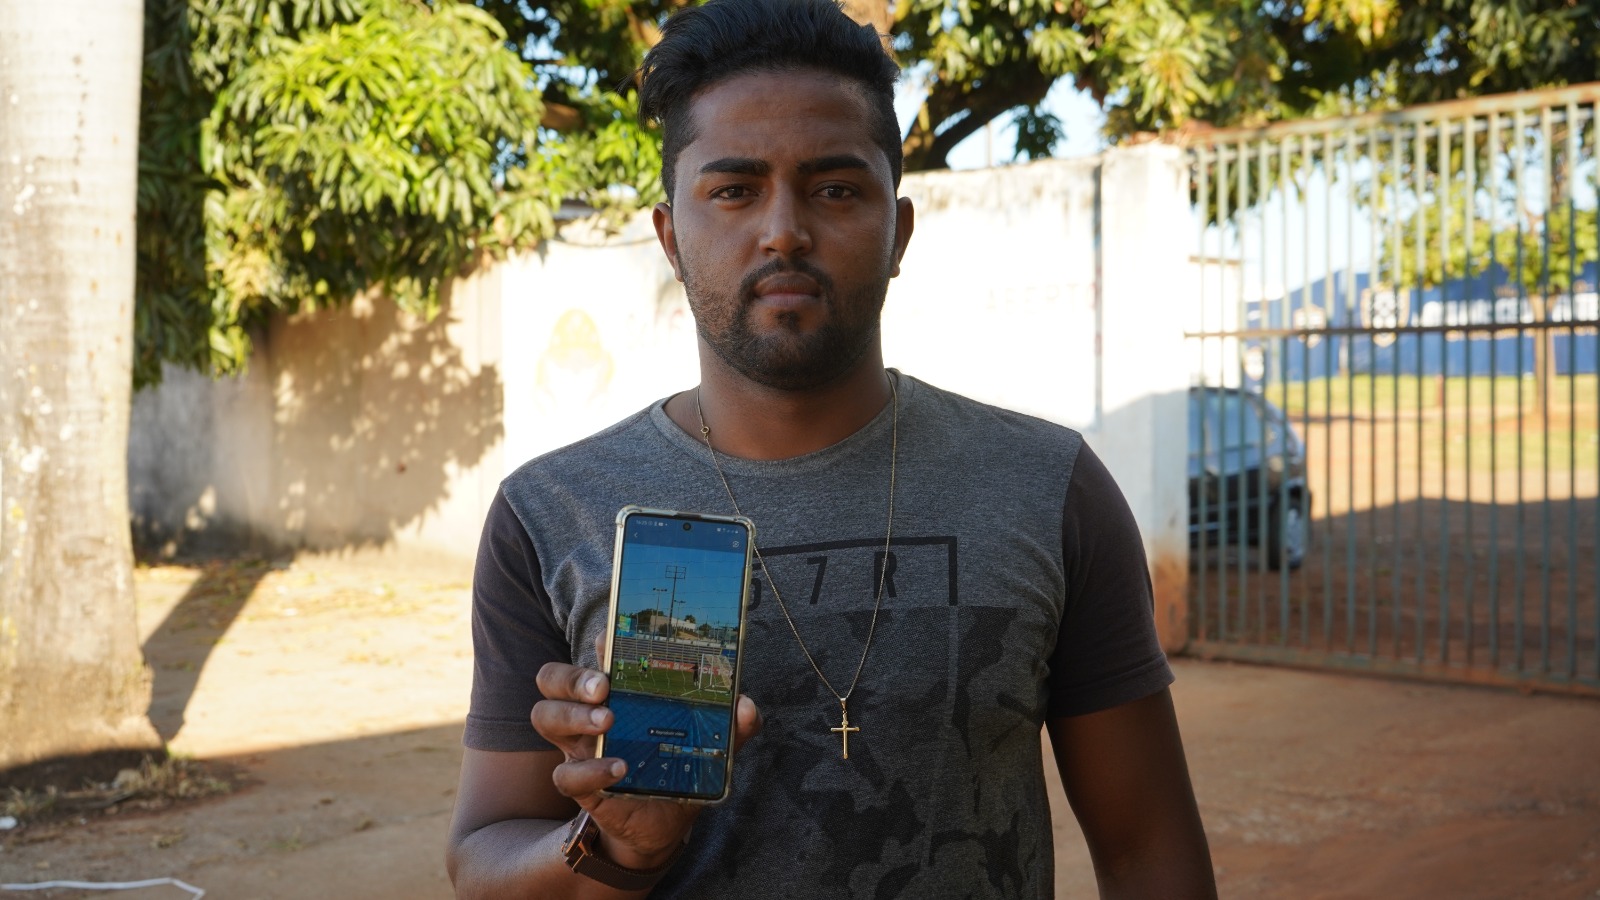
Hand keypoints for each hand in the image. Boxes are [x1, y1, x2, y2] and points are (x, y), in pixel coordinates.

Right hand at [531, 639, 761, 869]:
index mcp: (619, 691)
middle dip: (572, 676)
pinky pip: (565, 774)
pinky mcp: (582, 785)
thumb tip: (745, 705)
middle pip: (552, 678)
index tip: (614, 639)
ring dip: (573, 714)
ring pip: (545, 716)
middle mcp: (590, 712)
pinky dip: (590, 770)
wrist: (666, 822)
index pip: (596, 654)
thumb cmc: (680, 765)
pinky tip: (619, 769)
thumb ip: (732, 724)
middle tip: (604, 686)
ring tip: (608, 720)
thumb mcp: (711, 741)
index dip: (600, 642)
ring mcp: (581, 747)